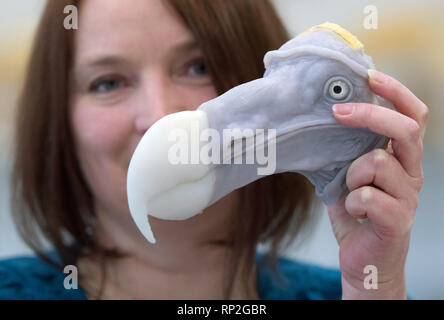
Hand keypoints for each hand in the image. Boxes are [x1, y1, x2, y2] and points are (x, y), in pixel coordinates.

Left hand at [328, 69, 428, 298]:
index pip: (413, 115)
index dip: (395, 92)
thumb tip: (319, 116)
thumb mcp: (348, 174)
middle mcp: (411, 173)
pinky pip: (368, 197)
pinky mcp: (397, 221)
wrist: (363, 259)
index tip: (368, 75)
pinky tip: (351, 211)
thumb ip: (344, 149)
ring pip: (379, 162)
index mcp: (402, 159)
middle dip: (371, 115)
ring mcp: (408, 197)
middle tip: (339, 112)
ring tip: (348, 189)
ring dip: (352, 173)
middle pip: (406, 129)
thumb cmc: (355, 213)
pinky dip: (351, 201)